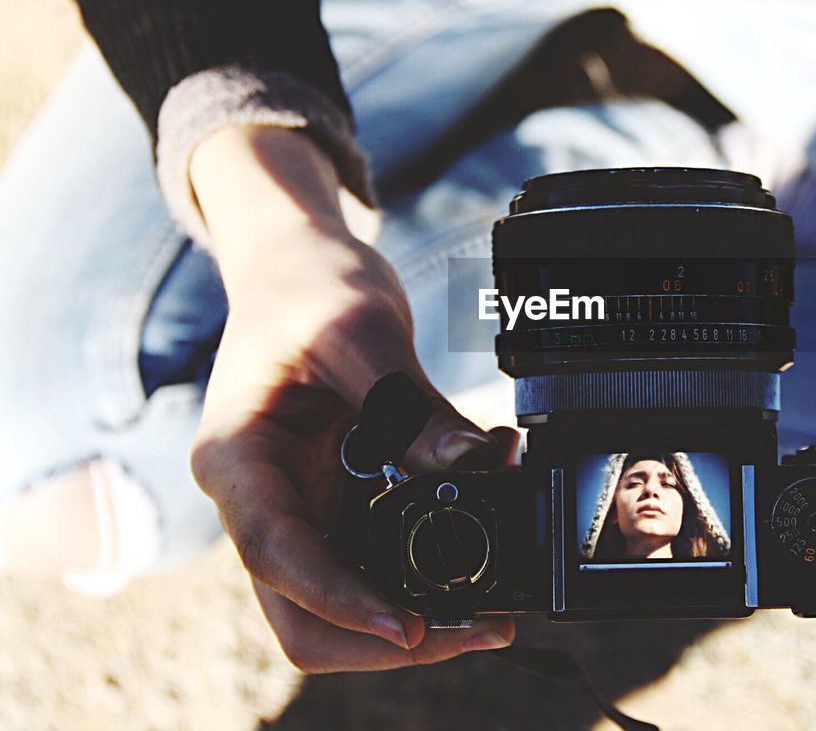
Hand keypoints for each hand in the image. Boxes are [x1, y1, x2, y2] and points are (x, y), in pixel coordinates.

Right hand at [187, 125, 517, 670]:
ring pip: (338, 603)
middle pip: (301, 611)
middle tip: (475, 628)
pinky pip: (372, 564)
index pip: (276, 554)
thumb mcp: (359, 332)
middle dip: (382, 637)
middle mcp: (258, 498)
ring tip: (489, 613)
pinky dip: (421, 575)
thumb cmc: (306, 287)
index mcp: (236, 458)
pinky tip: (478, 566)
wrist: (297, 267)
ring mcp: (296, 508)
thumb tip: (480, 464)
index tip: (409, 626)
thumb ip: (411, 405)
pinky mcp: (333, 505)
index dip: (340, 600)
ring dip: (407, 617)